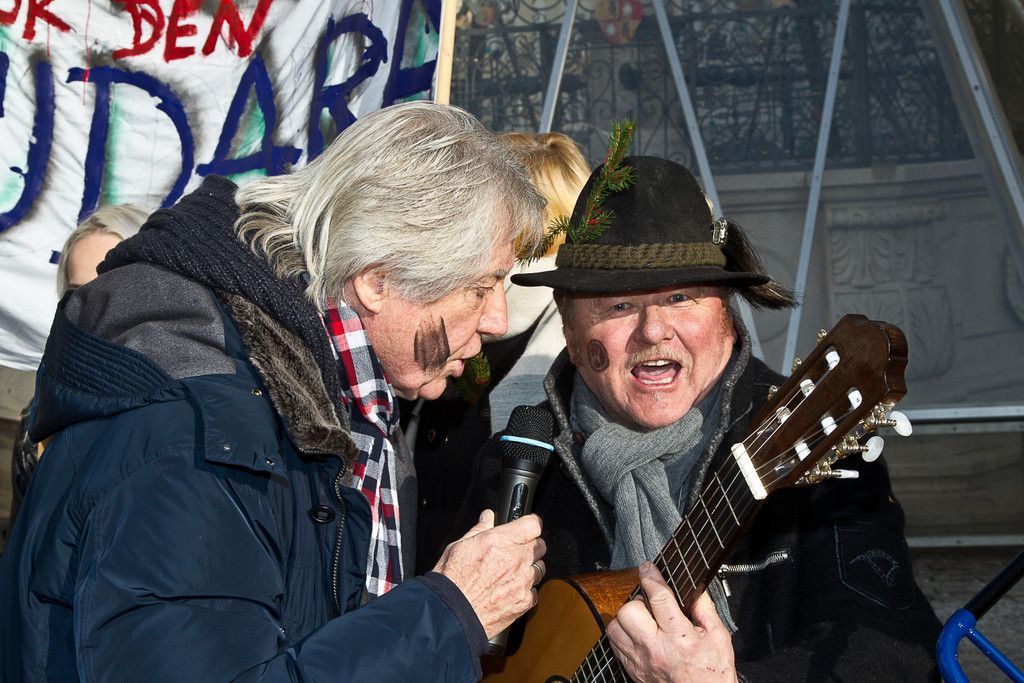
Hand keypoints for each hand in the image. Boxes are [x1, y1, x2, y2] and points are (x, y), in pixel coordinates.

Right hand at [432, 509, 545, 637]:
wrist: (451, 615)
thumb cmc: (451, 581)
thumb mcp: (459, 546)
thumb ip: (479, 529)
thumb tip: (488, 517)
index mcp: (498, 541)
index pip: (533, 525)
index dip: (530, 524)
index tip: (527, 528)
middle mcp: (514, 559)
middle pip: (539, 546)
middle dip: (530, 547)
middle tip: (515, 552)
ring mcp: (522, 581)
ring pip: (539, 568)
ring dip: (529, 568)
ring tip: (510, 574)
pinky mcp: (524, 601)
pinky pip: (534, 590)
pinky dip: (525, 590)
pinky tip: (509, 591)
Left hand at [606, 562, 736, 682]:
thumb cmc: (712, 675)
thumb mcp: (719, 638)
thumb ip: (706, 610)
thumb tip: (696, 589)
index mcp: (680, 637)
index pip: (658, 598)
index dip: (650, 577)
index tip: (647, 568)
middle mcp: (655, 649)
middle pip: (629, 611)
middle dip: (638, 602)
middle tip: (649, 606)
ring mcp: (640, 661)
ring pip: (615, 628)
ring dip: (626, 619)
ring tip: (642, 621)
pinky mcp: (632, 671)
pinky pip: (614, 645)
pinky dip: (621, 635)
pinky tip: (636, 636)